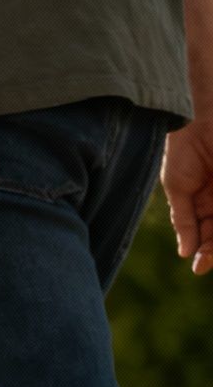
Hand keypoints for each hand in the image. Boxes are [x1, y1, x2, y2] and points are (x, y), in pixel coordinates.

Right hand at [163, 119, 212, 274]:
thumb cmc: (184, 149)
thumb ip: (182, 220)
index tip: (197, 266)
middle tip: (206, 260)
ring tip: (212, 251)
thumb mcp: (177, 189)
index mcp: (206, 203)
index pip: (207, 233)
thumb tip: (184, 251)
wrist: (197, 120)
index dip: (204, 250)